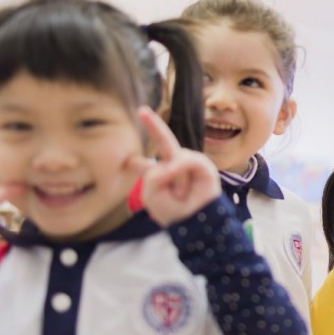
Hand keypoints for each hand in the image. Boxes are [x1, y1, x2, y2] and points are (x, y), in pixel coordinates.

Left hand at [128, 107, 220, 226]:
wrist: (193, 223)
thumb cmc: (172, 211)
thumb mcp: (151, 193)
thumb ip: (153, 173)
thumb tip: (171, 162)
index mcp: (160, 177)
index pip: (148, 167)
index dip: (138, 163)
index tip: (129, 160)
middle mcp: (175, 168)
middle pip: (164, 143)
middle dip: (154, 126)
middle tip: (142, 111)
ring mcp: (190, 165)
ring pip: (174, 156)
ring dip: (173, 177)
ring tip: (179, 195)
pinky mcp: (204, 167)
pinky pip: (188, 159)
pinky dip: (181, 170)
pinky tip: (181, 184)